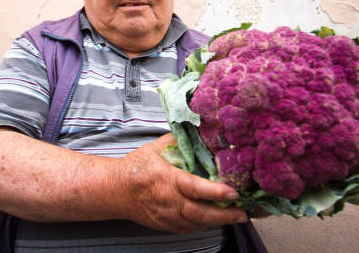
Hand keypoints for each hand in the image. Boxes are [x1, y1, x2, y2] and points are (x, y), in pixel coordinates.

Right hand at [118, 133, 247, 232]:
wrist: (115, 190)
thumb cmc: (136, 167)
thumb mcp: (155, 148)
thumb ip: (177, 140)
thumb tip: (198, 130)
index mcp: (166, 179)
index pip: (194, 188)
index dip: (215, 192)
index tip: (233, 191)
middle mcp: (168, 200)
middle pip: (200, 213)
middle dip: (224, 215)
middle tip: (243, 212)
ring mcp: (166, 216)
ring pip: (196, 223)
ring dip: (218, 222)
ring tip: (237, 216)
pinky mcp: (165, 225)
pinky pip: (188, 229)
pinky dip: (204, 225)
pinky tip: (216, 220)